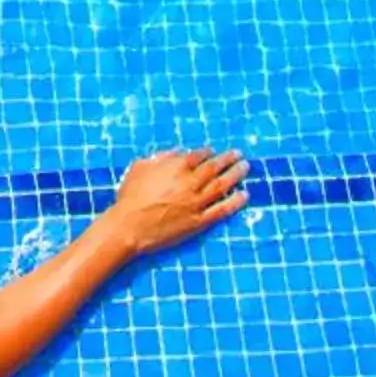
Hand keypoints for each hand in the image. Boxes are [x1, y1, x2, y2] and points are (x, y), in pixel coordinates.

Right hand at [101, 147, 249, 253]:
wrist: (130, 225)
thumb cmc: (130, 196)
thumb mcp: (140, 168)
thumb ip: (160, 157)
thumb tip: (178, 151)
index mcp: (175, 168)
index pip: (197, 156)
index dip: (208, 152)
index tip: (213, 151)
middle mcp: (190, 183)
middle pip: (214, 168)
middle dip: (228, 159)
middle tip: (239, 154)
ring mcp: (197, 202)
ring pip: (222, 186)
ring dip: (235, 175)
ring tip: (245, 168)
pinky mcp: (200, 221)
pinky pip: (222, 209)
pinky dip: (235, 202)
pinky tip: (244, 195)